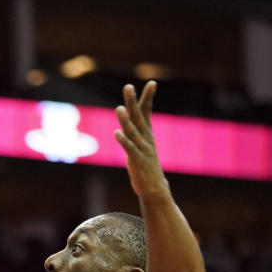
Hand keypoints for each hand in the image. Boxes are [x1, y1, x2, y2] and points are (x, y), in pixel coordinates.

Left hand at [114, 82, 165, 199]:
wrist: (154, 189)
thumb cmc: (146, 166)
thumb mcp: (141, 146)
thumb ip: (135, 133)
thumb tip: (130, 121)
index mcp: (147, 134)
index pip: (147, 112)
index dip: (148, 98)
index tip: (152, 83)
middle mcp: (146, 139)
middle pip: (138, 117)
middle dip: (133, 102)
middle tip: (128, 86)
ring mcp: (143, 150)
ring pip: (132, 132)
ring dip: (125, 120)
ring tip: (119, 108)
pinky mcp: (137, 161)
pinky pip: (130, 149)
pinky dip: (124, 141)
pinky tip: (117, 133)